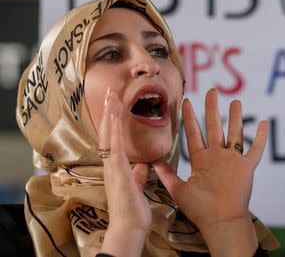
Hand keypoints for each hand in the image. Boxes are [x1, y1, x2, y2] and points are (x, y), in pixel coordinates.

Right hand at [99, 88, 150, 256]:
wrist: (129, 226)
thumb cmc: (133, 209)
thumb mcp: (137, 186)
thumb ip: (137, 173)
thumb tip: (141, 164)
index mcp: (116, 166)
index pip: (112, 138)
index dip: (113, 121)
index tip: (115, 105)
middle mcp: (110, 164)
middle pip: (108, 132)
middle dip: (109, 112)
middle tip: (110, 92)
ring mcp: (112, 166)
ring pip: (109, 135)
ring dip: (110, 115)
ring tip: (112, 97)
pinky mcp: (117, 171)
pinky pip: (115, 146)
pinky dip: (115, 130)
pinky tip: (116, 117)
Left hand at [152, 88, 267, 255]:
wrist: (220, 222)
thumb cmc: (200, 209)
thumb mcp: (178, 189)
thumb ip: (167, 174)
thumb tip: (150, 161)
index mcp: (201, 160)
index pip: (194, 133)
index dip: (189, 117)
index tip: (186, 101)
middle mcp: (217, 156)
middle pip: (214, 127)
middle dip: (212, 108)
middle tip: (211, 91)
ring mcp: (232, 160)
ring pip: (235, 133)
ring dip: (235, 118)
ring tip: (236, 101)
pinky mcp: (246, 167)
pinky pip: (255, 149)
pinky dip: (260, 137)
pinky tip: (263, 123)